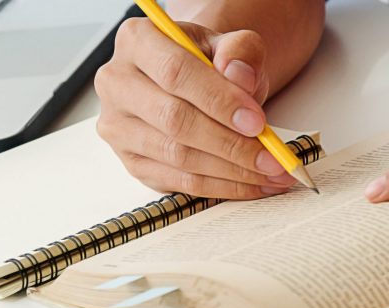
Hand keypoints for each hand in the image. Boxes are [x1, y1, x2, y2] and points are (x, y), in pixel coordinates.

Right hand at [95, 18, 295, 199]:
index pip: (175, 73)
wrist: (192, 83)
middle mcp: (116, 83)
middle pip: (174, 120)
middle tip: (271, 158)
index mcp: (136, 40)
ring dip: (230, 171)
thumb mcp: (230, 45)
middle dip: (230, 144)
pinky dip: (220, 187)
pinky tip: (252, 185)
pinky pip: (178, 182)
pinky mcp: (131, 162)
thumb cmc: (208, 63)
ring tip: (270, 174)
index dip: (219, 101)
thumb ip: (240, 51)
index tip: (257, 123)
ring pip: (177, 156)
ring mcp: (118, 127)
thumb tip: (240, 77)